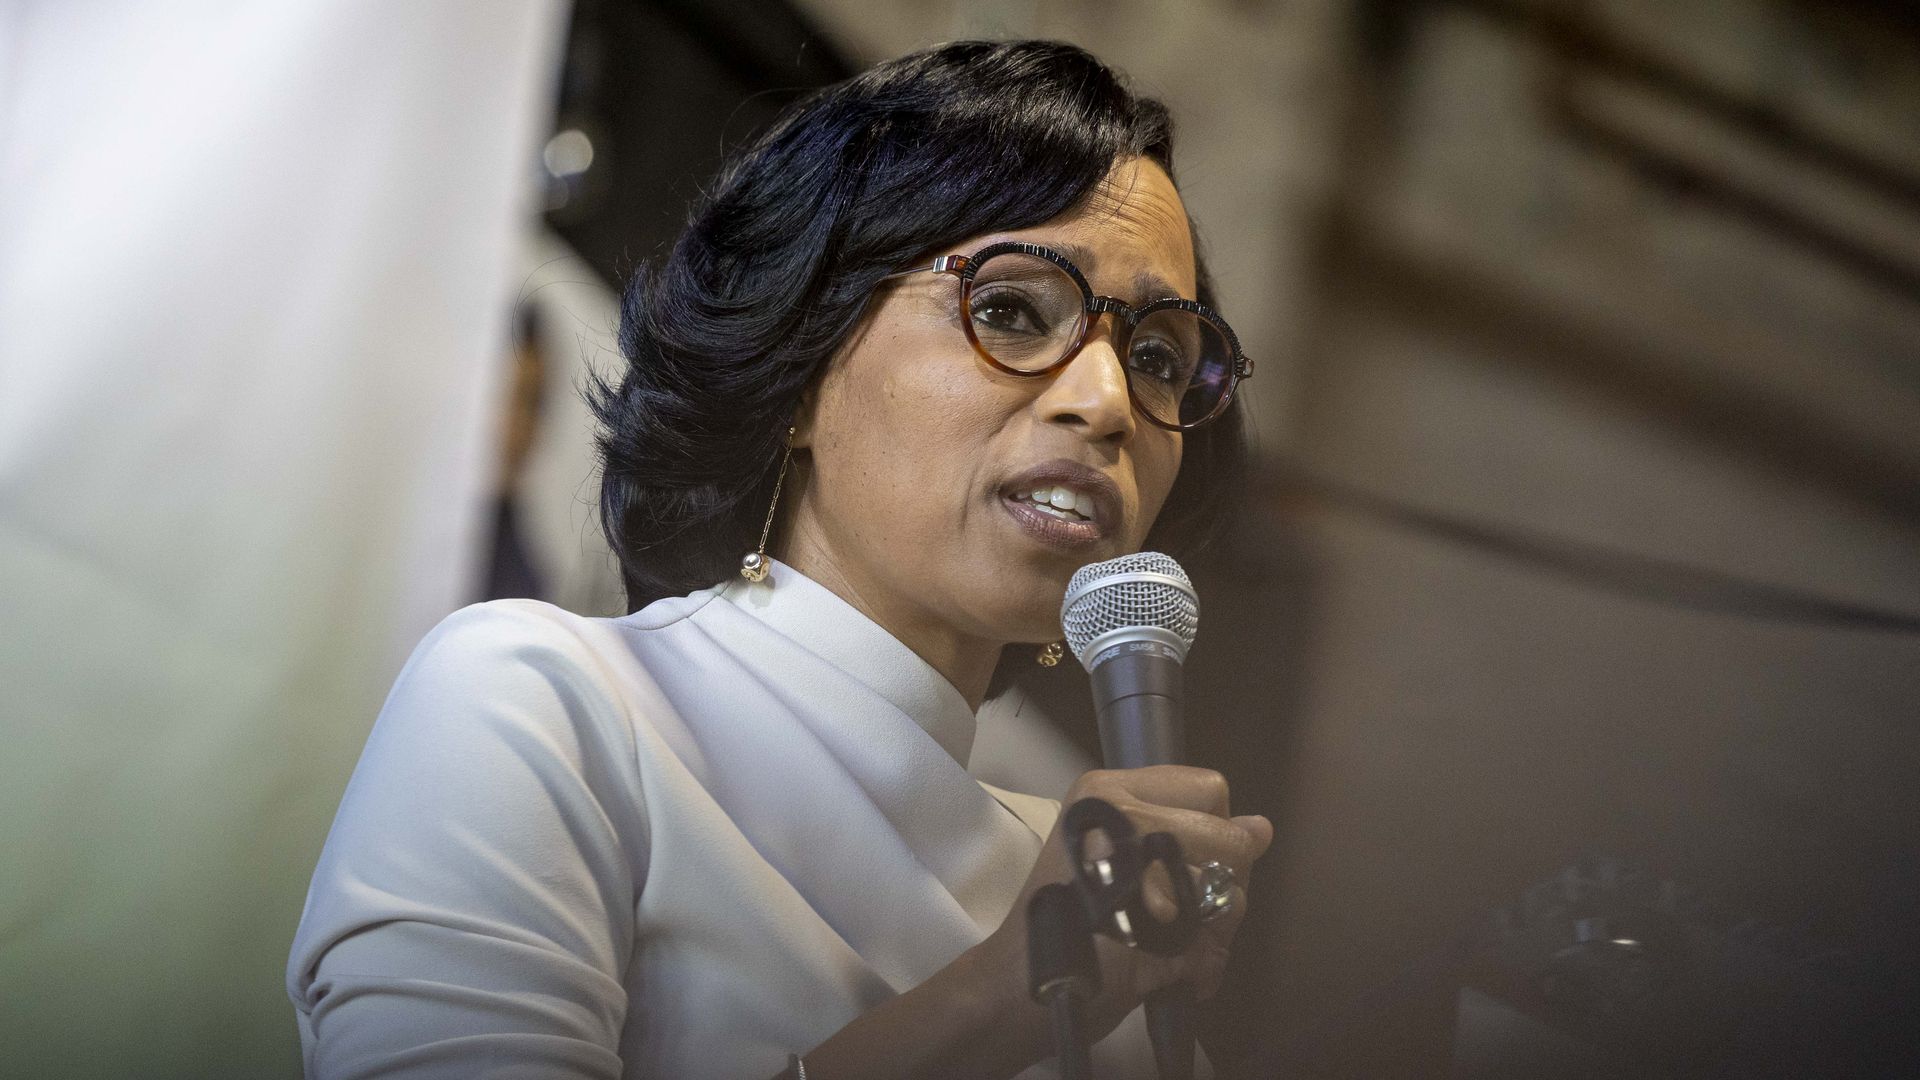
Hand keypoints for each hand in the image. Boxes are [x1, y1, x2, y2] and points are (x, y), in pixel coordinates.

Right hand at [975, 766, 1273, 1044]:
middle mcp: (1118, 815)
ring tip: (1164, 943)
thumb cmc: (1066, 925)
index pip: (1210, 789)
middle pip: (1228, 837)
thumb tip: (1262, 828)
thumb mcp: (1118, 857)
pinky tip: (1164, 967)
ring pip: (1227, 889)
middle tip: (1177, 914)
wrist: (1017, 986)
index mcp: (1109, 792)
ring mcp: (1131, 863)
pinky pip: (1215, 936)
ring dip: (1210, 929)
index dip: (1213, 832)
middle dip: (1220, 884)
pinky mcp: (1143, 918)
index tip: (1182, 864)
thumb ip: (1192, 835)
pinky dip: (1200, 964)